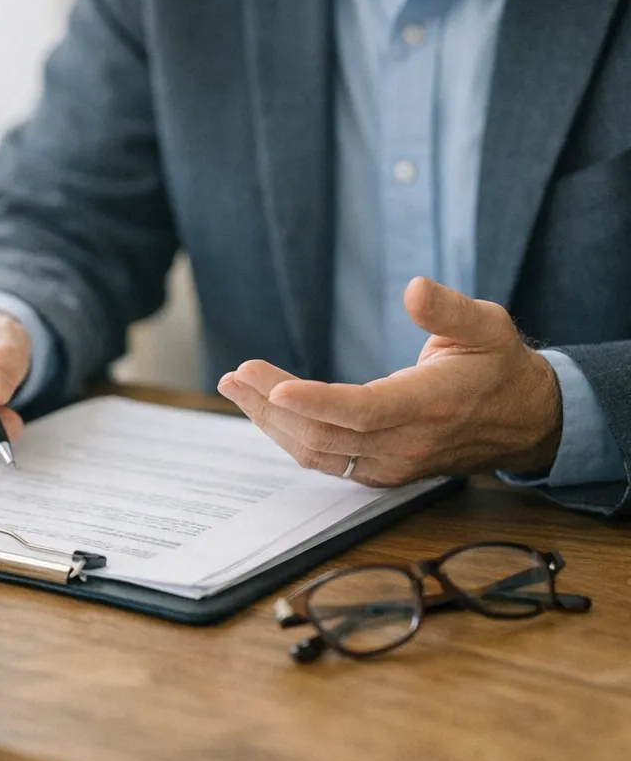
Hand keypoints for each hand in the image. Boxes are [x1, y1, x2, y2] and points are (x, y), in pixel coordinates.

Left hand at [217, 278, 562, 486]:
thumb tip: (414, 287)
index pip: (360, 411)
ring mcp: (391, 464)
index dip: (312, 401)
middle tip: (235, 375)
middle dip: (271, 405)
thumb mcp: (487, 325)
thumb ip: (447, 310)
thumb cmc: (499, 366)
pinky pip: (325, 460)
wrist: (525, 422)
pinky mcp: (380, 472)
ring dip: (270, 422)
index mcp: (429, 405)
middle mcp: (406, 443)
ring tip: (235, 388)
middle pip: (324, 434)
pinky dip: (289, 436)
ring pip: (317, 452)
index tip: (270, 384)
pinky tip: (265, 409)